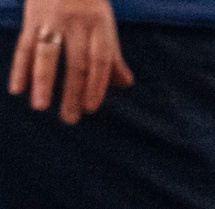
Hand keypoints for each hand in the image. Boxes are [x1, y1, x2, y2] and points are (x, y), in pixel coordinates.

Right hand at [11, 0, 132, 123]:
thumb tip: (125, 83)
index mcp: (99, 27)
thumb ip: (112, 54)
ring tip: (40, 107)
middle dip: (72, 93)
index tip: (90, 107)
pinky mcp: (31, 17)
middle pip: (76, 63)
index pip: (100, 61)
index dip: (96, 86)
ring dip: (43, 82)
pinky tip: (16, 88)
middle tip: (70, 118)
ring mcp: (52, 20)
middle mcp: (77, 24)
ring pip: (47, 55)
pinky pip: (24, 45)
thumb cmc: (88, 2)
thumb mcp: (104, 24)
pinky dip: (20, 67)